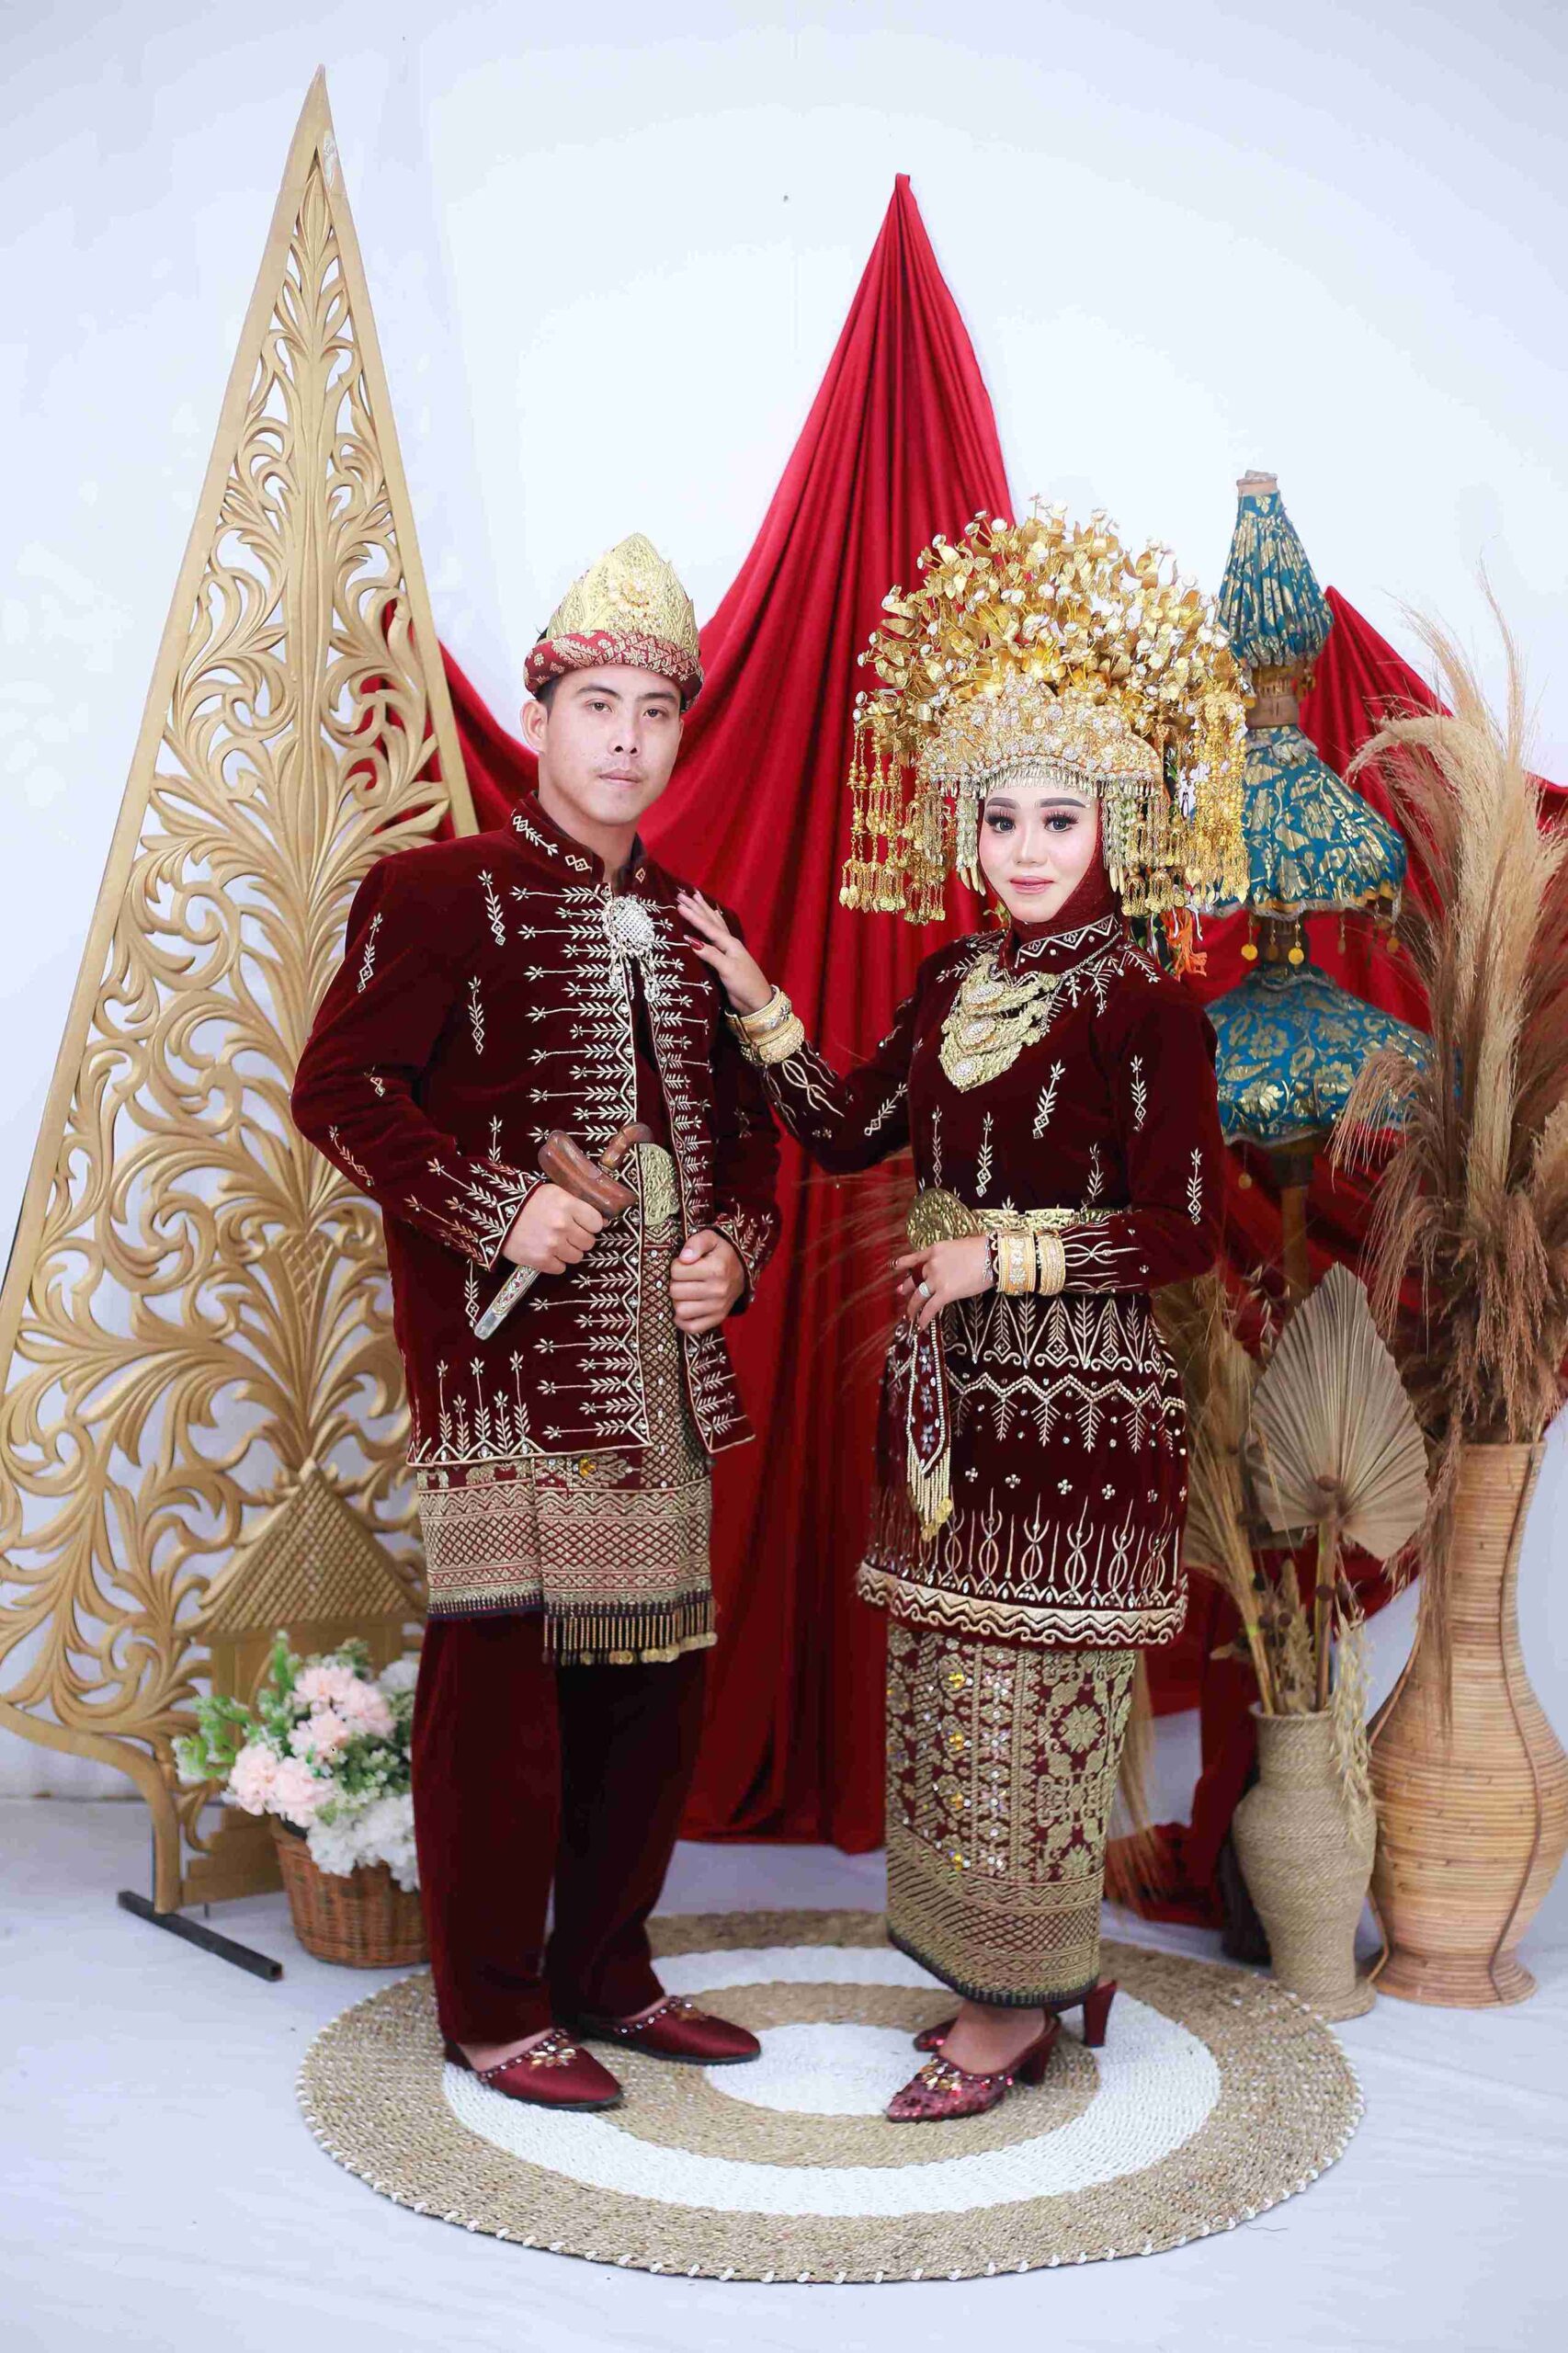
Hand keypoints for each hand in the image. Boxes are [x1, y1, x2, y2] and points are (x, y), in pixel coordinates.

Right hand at [501, 1182, 604, 1273]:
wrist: (495, 1213)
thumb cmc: (527, 1201)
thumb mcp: (554, 1193)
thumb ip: (577, 1204)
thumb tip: (603, 1222)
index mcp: (567, 1204)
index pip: (596, 1223)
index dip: (590, 1224)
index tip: (583, 1224)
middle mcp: (562, 1225)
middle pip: (588, 1242)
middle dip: (579, 1239)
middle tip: (566, 1234)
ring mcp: (551, 1244)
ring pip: (577, 1257)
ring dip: (568, 1252)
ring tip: (554, 1243)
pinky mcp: (540, 1260)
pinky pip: (560, 1268)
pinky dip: (554, 1263)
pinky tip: (545, 1252)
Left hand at [670, 1228, 745, 1333]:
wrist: (741, 1271)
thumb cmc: (721, 1254)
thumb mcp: (711, 1239)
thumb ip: (696, 1243)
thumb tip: (683, 1258)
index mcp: (716, 1269)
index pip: (676, 1271)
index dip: (676, 1266)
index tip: (685, 1264)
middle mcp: (718, 1290)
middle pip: (675, 1291)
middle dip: (675, 1283)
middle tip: (684, 1279)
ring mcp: (718, 1307)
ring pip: (680, 1310)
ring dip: (678, 1301)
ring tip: (686, 1292)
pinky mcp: (717, 1319)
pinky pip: (691, 1328)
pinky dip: (683, 1321)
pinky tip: (685, 1308)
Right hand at [676, 890, 772, 1014]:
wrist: (757, 1000)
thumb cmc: (744, 984)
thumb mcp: (727, 969)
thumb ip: (710, 954)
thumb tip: (689, 940)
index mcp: (729, 943)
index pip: (707, 927)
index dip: (693, 916)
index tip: (678, 904)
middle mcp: (728, 943)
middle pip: (711, 920)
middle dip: (697, 907)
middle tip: (682, 894)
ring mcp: (728, 949)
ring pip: (714, 924)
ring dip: (705, 911)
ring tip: (697, 897)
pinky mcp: (726, 957)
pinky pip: (718, 933)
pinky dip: (714, 922)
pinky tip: (714, 916)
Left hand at [893, 1236, 991, 1331]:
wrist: (993, 1256)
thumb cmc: (983, 1249)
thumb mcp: (959, 1247)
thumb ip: (947, 1257)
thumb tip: (948, 1267)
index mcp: (935, 1250)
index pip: (915, 1258)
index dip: (903, 1264)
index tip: (895, 1267)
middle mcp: (932, 1264)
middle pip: (915, 1279)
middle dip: (907, 1288)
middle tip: (901, 1293)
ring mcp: (937, 1279)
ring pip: (919, 1296)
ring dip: (913, 1307)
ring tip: (910, 1316)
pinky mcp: (945, 1293)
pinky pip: (930, 1308)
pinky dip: (924, 1318)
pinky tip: (921, 1325)